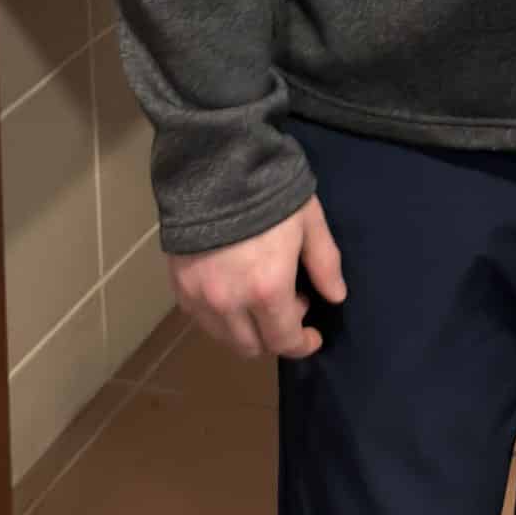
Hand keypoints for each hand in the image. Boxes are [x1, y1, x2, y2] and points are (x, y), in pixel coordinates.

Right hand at [168, 195, 345, 359]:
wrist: (215, 167)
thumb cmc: (270, 192)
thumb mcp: (310, 222)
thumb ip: (325, 264)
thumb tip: (336, 297)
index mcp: (267, 291)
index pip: (284, 341)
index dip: (302, 344)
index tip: (313, 336)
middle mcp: (230, 304)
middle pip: (253, 347)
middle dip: (276, 336)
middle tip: (290, 303)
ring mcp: (200, 299)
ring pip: (225, 338)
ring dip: (247, 329)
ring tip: (260, 296)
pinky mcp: (180, 287)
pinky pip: (202, 319)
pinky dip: (221, 317)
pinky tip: (233, 290)